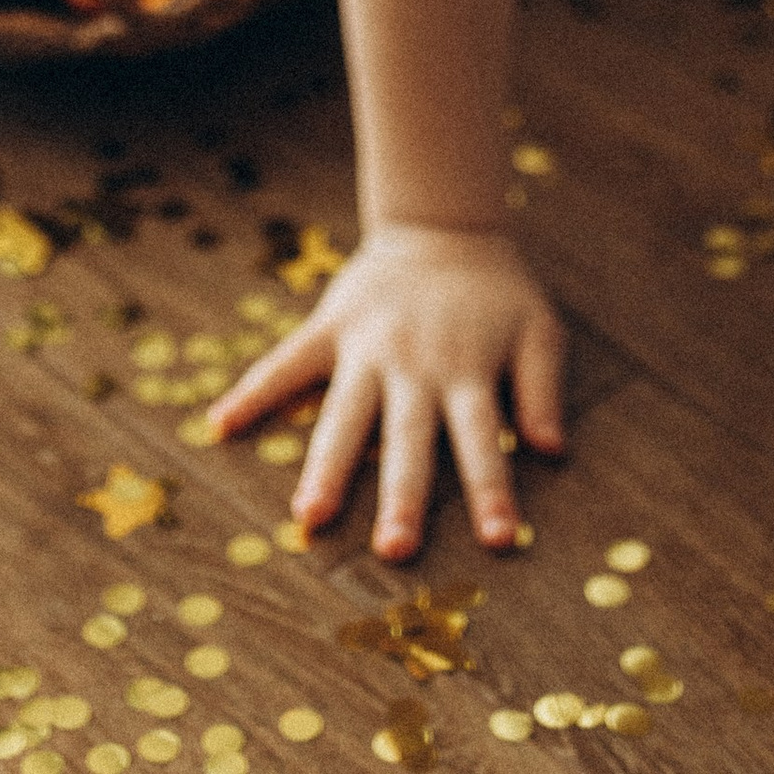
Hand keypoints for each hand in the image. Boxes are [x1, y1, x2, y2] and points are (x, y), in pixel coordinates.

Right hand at [208, 225, 563, 561]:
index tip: (501, 541)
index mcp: (466, 371)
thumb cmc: (496, 289)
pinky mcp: (329, 327)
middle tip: (394, 552)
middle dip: (402, 497)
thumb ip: (542, 389)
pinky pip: (285, 363)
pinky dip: (252, 392)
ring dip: (328, 467)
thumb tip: (552, 452)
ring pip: (344, 415)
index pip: (482, 440)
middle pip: (407, 440)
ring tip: (309, 517)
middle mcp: (413, 366)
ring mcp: (366, 347)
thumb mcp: (537, 328)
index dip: (492, 490)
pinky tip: (220, 426)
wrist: (440, 221)